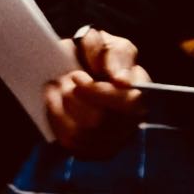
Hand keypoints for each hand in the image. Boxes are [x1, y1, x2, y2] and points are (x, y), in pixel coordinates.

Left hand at [38, 27, 149, 149]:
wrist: (80, 68)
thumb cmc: (95, 55)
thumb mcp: (107, 43)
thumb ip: (115, 55)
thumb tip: (122, 81)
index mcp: (140, 90)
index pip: (127, 102)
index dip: (99, 92)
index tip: (76, 77)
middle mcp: (132, 119)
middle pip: (99, 122)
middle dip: (73, 98)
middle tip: (62, 79)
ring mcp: (114, 138)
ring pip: (82, 133)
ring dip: (60, 108)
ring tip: (55, 87)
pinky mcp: (94, 150)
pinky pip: (71, 143)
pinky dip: (55, 121)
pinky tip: (53, 103)